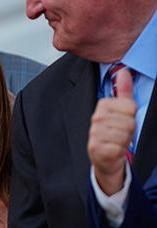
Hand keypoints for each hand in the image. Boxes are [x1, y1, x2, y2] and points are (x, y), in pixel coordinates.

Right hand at [88, 68, 136, 194]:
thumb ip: (124, 90)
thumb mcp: (122, 110)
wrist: (104, 156)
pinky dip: (118, 152)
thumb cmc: (115, 131)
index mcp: (103, 105)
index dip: (132, 116)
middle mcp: (96, 117)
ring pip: (125, 135)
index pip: (131, 107)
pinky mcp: (95, 147)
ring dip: (124, 142)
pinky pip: (118, 148)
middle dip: (129, 131)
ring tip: (116, 142)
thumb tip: (124, 71)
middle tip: (120, 133)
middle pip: (129, 122)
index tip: (123, 121)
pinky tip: (112, 150)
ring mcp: (94, 132)